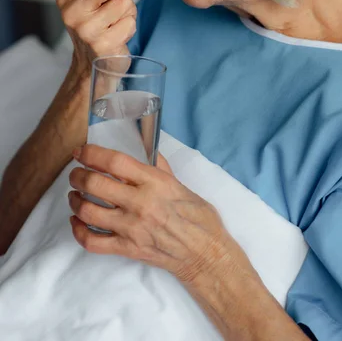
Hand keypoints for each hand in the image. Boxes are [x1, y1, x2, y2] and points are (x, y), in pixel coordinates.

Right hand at [56, 0, 155, 80]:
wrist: (94, 66)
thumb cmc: (100, 29)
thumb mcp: (97, 3)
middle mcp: (72, 12)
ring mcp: (85, 30)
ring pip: (122, 2)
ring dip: (130, 9)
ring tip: (120, 21)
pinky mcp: (101, 46)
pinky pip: (129, 23)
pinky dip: (131, 26)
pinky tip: (120, 36)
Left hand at [68, 144, 230, 282]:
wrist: (204, 253)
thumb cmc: (198, 217)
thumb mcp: (181, 184)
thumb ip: (159, 168)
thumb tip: (145, 151)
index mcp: (154, 182)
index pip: (115, 162)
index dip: (92, 153)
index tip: (80, 151)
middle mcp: (140, 203)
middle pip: (95, 183)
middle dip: (78, 175)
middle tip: (75, 173)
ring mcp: (131, 228)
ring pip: (87, 210)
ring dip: (74, 200)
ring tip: (74, 194)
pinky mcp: (126, 249)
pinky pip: (91, 240)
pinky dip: (77, 229)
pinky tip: (76, 220)